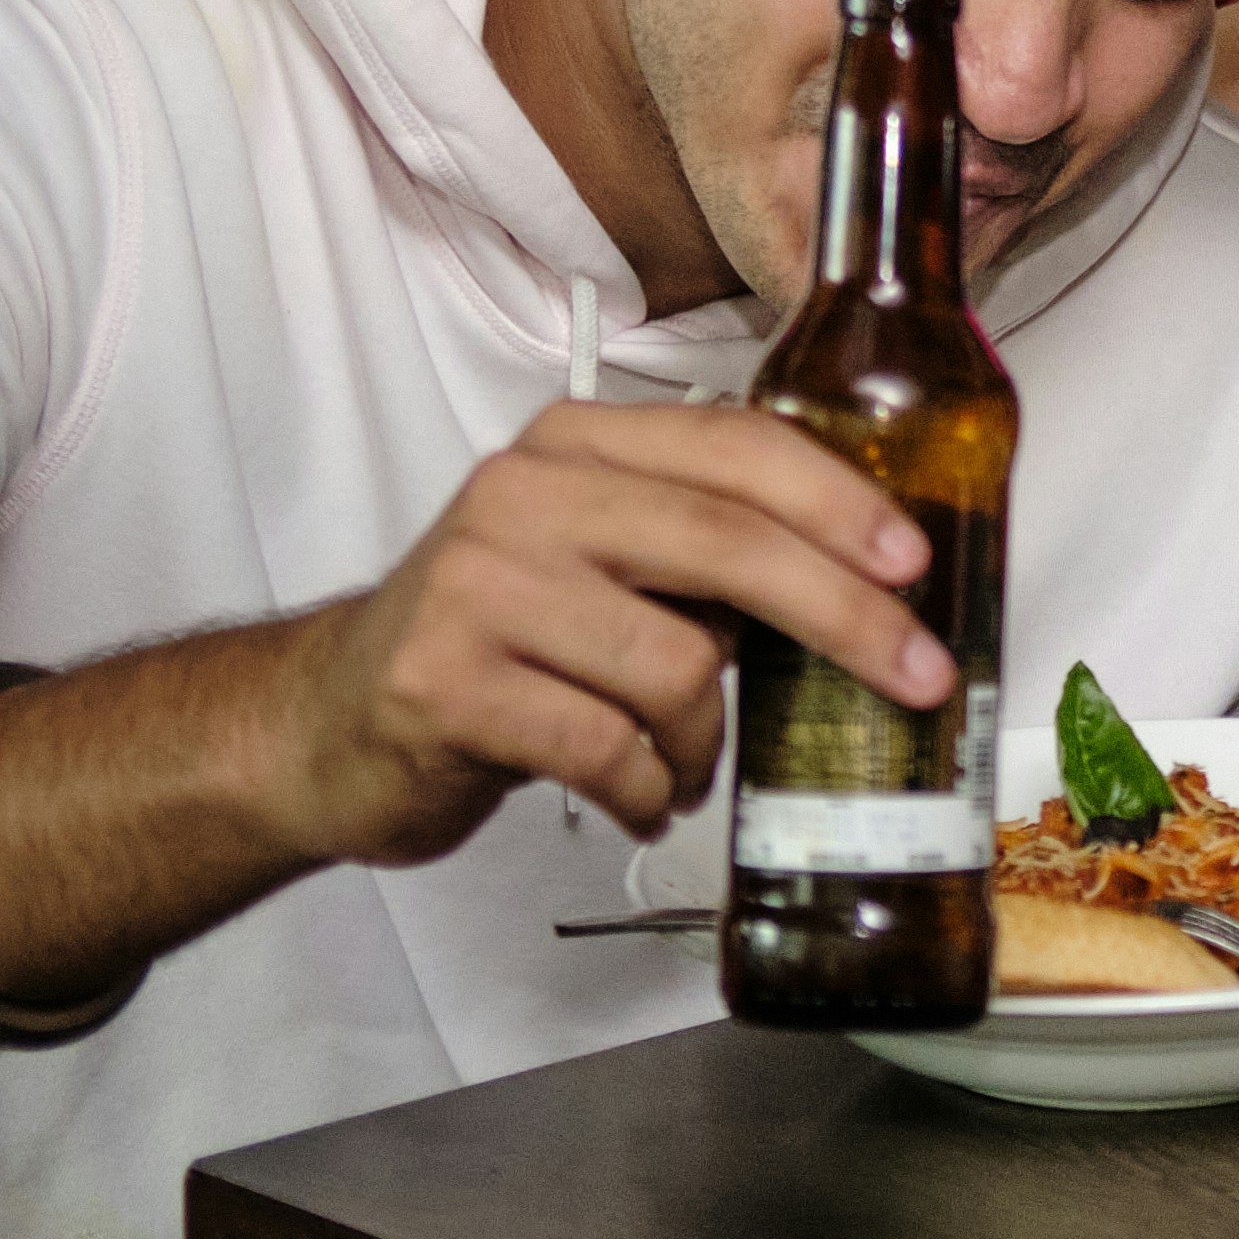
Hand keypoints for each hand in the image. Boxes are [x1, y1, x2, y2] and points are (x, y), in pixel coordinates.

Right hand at [276, 402, 948, 858]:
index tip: (915, 562)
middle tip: (916, 676)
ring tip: (683, 764)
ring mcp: (475, 585)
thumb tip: (870, 586)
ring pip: (675, 665)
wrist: (322, 723)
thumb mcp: (598, 563)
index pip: (736, 447)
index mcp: (574, 444)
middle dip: (846, 616)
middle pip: (728, 543)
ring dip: (707, 740)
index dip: (839, 504)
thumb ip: (705, 551)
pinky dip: (647, 787)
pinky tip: (637, 795)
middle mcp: (521, 496)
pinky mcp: (443, 683)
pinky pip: (606, 747)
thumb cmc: (493, 646)